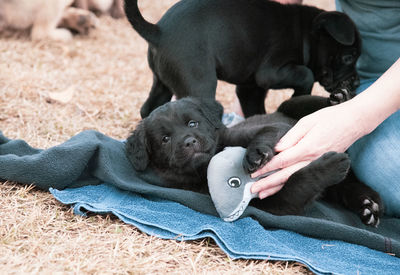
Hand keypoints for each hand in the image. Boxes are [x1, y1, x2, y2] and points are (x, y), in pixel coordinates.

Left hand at [250, 101, 368, 198]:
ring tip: (262, 195)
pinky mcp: (321, 166)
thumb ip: (291, 137)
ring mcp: (318, 165)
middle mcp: (312, 159)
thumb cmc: (329, 118)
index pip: (281, 161)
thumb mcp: (307, 122)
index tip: (253, 173)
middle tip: (252, 190)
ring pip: (294, 180)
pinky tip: (281, 189)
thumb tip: (276, 149)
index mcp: (306, 147)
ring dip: (277, 188)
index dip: (266, 168)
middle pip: (285, 175)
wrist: (354, 122)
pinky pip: (303, 178)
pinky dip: (290, 185)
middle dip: (267, 183)